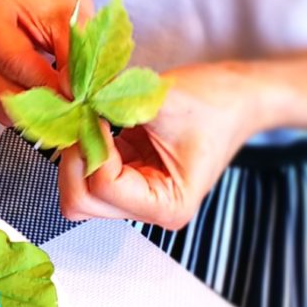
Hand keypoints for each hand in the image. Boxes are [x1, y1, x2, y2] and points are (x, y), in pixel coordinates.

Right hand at [0, 0, 92, 122]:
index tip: (75, 97)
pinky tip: (39, 96)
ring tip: (59, 99)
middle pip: (3, 88)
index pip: (14, 61)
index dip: (47, 85)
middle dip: (41, 103)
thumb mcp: (70, 16)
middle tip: (72, 106)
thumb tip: (74, 92)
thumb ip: (73, 55)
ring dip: (32, 110)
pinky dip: (21, 110)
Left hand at [57, 61, 263, 228]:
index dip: (92, 147)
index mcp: (169, 204)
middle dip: (75, 158)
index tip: (96, 113)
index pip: (104, 187)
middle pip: (82, 201)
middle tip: (83, 119)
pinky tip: (95, 123)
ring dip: (76, 155)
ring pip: (79, 192)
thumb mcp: (163, 101)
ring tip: (90, 120)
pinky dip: (83, 150)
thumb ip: (113, 104)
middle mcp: (150, 210)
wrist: (237, 98)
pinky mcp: (126, 181)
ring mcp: (135, 198)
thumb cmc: (215, 102)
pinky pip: (87, 176)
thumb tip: (69, 96)